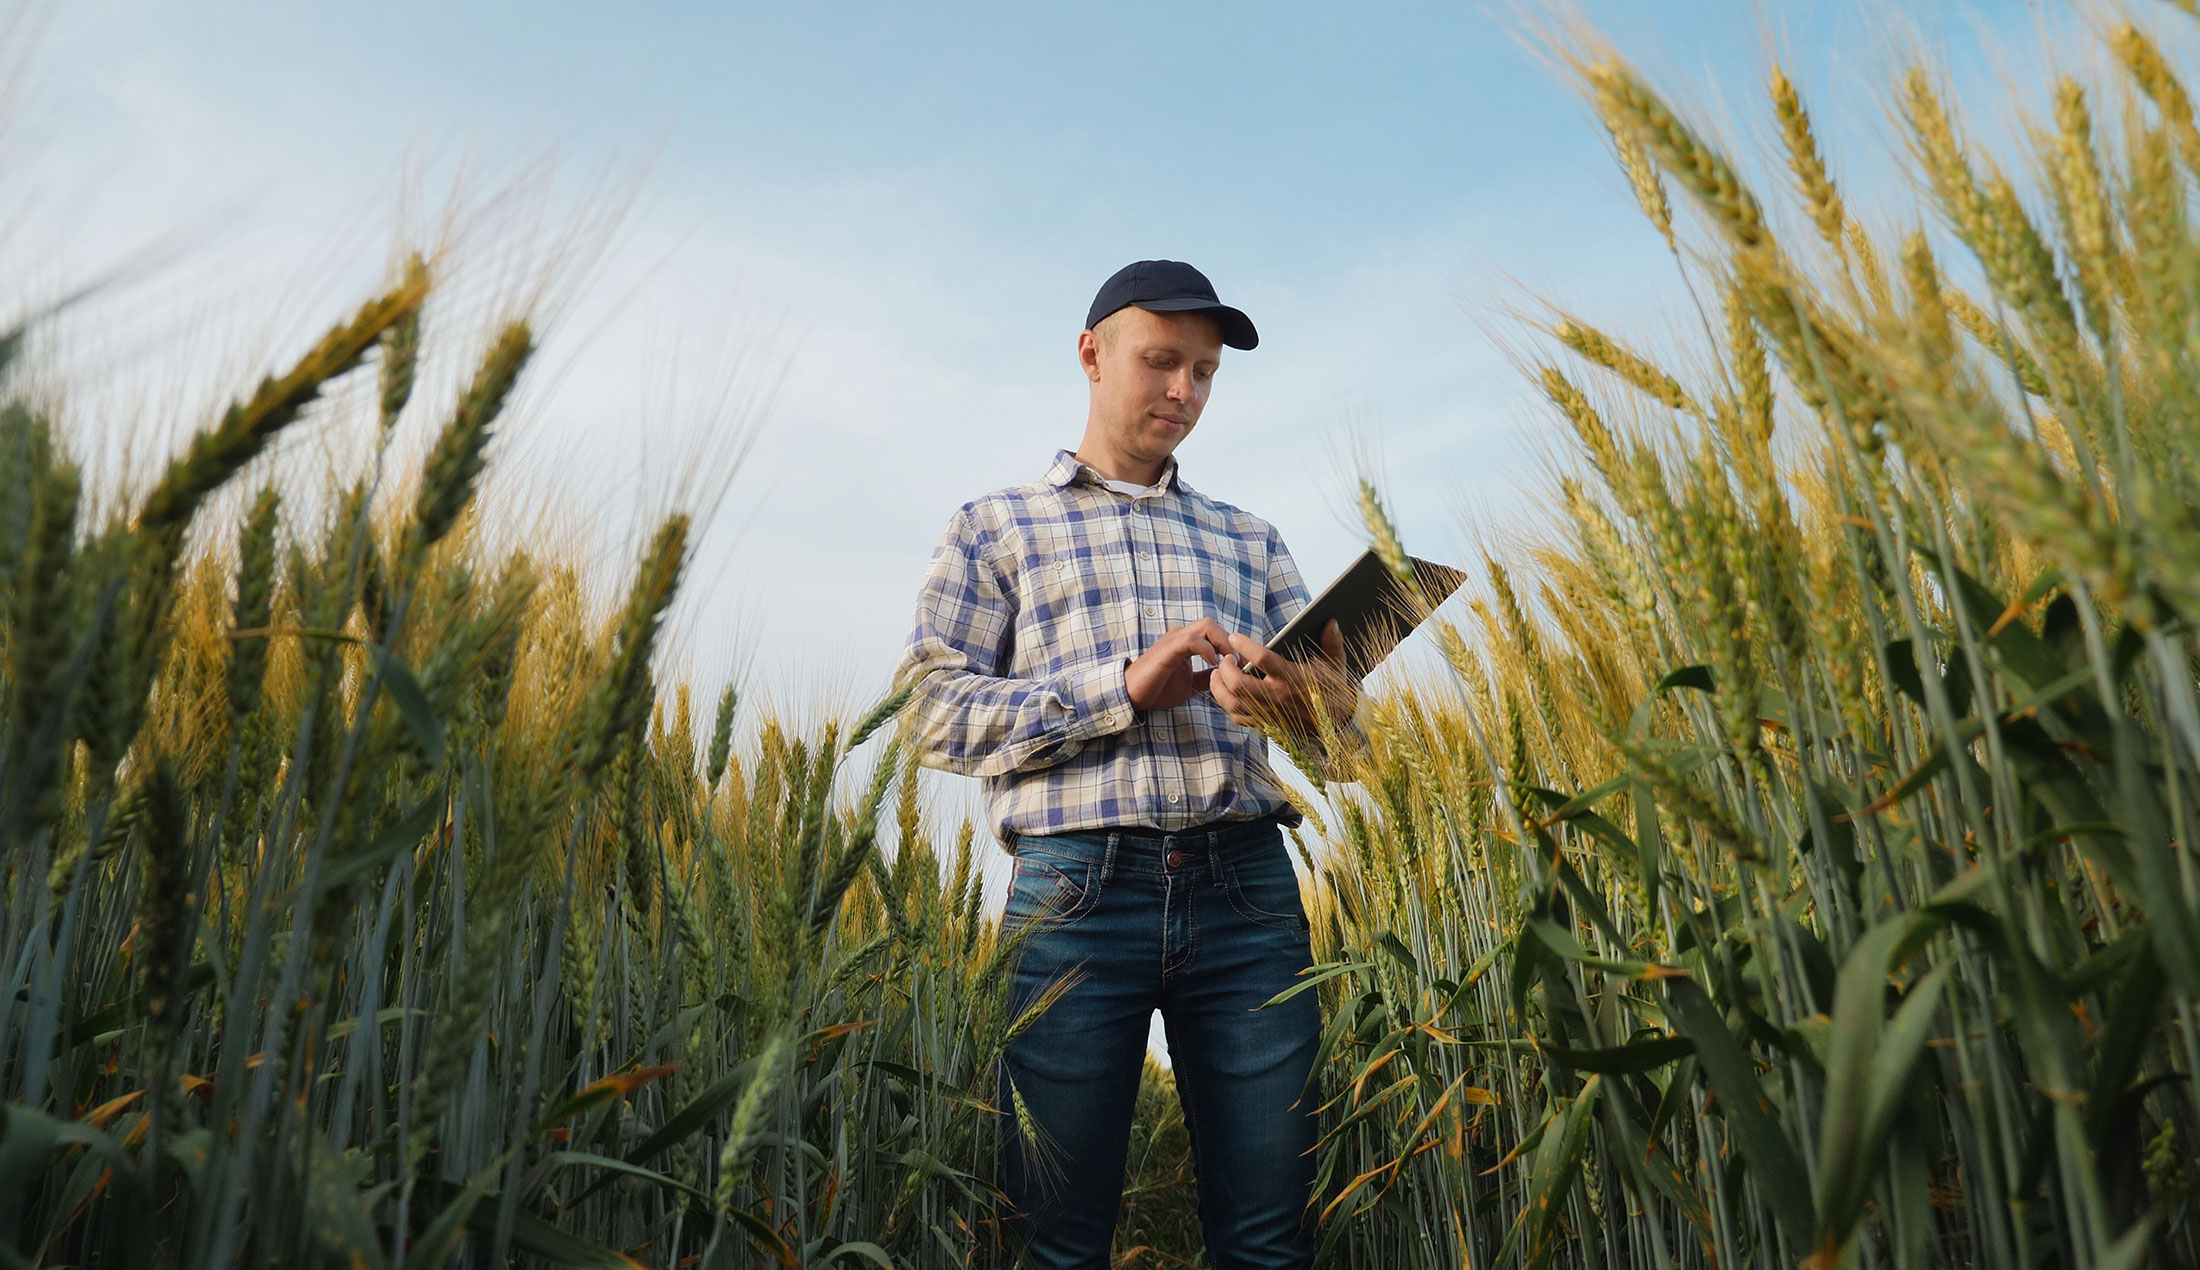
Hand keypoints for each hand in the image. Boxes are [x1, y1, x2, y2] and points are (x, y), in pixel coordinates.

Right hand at [1125, 619, 1234, 710]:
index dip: (1232, 646)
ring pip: (1206, 626)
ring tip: (1230, 662)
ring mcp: (1174, 640)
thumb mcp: (1190, 684)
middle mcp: (1182, 636)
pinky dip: (1206, 649)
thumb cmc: (1157, 688)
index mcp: (1187, 643)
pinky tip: (1213, 663)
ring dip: (1223, 642)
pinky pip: (1192, 640)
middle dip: (1231, 642)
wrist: (1132, 695)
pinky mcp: (1168, 649)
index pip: (1215, 633)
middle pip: (1213, 625)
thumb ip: (1206, 677)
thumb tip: (1227, 677)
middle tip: (1241, 663)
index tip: (1244, 665)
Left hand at [1210, 619, 1357, 736]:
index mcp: (1292, 677)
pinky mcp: (1267, 724)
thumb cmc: (1332, 689)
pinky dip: (1228, 704)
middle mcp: (1278, 696)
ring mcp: (1270, 713)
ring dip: (1219, 687)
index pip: (1262, 659)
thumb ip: (1332, 641)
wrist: (1338, 723)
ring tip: (1218, 674)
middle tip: (1225, 658)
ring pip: (1233, 702)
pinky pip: (1239, 717)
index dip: (1244, 646)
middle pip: (1238, 683)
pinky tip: (1228, 692)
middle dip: (1225, 668)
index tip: (1235, 637)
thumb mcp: (1335, 663)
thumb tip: (1332, 621)